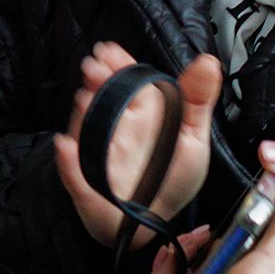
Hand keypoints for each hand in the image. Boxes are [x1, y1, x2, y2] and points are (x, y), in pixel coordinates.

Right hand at [52, 45, 220, 248]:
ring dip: (81, 114)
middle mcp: (116, 130)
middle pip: (101, 98)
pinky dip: (68, 162)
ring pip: (84, 129)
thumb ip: (198, 100)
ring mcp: (97, 154)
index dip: (117, 64)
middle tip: (94, 68)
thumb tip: (208, 62)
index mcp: (141, 115)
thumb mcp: (192, 138)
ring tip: (85, 100)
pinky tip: (67, 148)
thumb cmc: (170, 178)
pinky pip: (73, 173)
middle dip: (96, 80)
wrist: (153, 222)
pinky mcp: (86, 184)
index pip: (126, 82)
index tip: (109, 52)